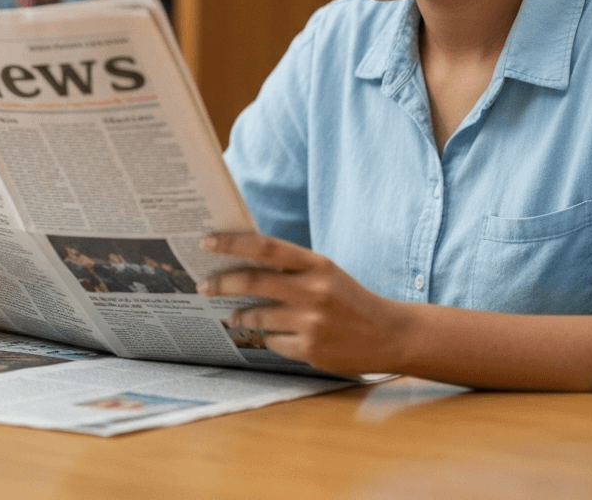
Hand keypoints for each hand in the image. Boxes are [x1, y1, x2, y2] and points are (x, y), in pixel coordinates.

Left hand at [196, 232, 407, 375]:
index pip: (266, 247)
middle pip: (253, 281)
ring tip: (233, 315)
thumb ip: (291, 268)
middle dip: (221, 283)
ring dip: (240, 315)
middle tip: (202, 285)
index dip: (233, 243)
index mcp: (317, 264)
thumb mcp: (326, 273)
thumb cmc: (350, 299)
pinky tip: (272, 335)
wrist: (388, 334)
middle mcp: (313, 290)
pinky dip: (266, 337)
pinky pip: (272, 341)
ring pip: (257, 315)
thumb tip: (244, 263)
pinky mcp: (309, 349)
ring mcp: (310, 321)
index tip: (207, 242)